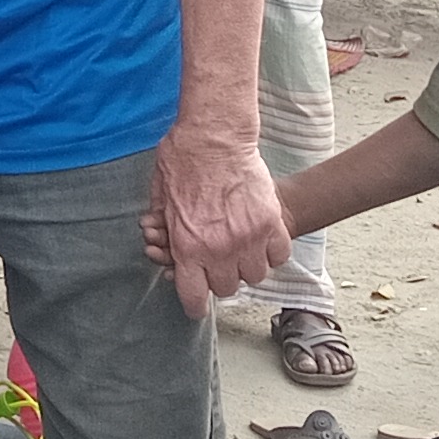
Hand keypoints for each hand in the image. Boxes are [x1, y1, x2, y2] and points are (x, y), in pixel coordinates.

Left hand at [147, 108, 287, 316]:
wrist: (214, 135)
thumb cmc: (182, 160)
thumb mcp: (159, 198)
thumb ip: (164, 228)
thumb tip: (162, 244)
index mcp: (188, 248)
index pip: (194, 300)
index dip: (194, 303)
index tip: (196, 300)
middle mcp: (220, 251)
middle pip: (227, 289)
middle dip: (220, 277)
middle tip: (217, 260)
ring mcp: (249, 238)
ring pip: (255, 275)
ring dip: (247, 265)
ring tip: (240, 248)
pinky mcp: (271, 222)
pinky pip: (279, 254)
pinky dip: (271, 251)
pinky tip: (261, 239)